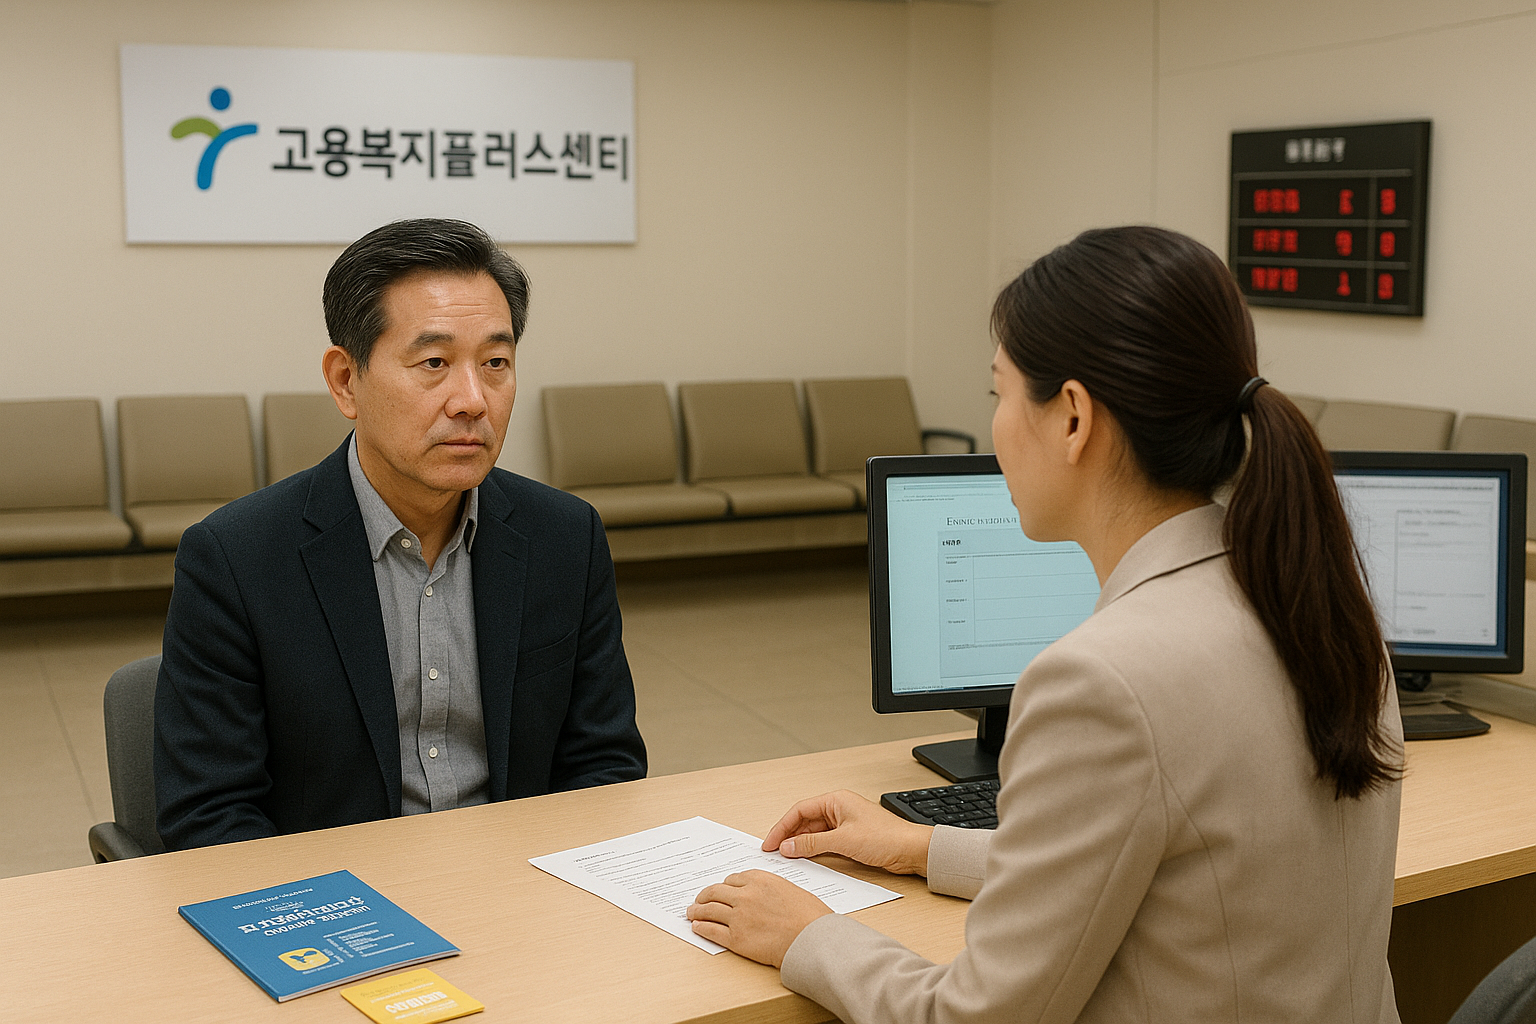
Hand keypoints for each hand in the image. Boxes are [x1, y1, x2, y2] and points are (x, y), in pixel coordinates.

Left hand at [687, 870, 831, 966]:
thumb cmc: (810, 916)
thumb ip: (771, 889)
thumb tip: (763, 896)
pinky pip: (711, 931)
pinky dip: (701, 928)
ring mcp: (738, 917)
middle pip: (715, 892)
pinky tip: (697, 927)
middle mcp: (745, 895)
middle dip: (704, 896)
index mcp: (760, 879)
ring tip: (691, 912)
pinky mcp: (735, 939)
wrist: (812, 939)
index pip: (732, 879)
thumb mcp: (791, 890)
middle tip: (699, 900)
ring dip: (697, 911)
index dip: (725, 886)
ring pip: (709, 910)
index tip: (721, 890)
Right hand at [762, 790, 932, 875]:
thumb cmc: (886, 837)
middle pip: (805, 821)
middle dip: (789, 836)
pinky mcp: (850, 837)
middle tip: (775, 852)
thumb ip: (813, 843)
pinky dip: (813, 850)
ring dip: (800, 844)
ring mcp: (844, 823)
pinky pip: (824, 842)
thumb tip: (789, 846)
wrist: (912, 850)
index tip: (771, 843)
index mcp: (836, 800)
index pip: (799, 810)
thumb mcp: (843, 841)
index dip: (782, 827)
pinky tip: (806, 859)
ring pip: (813, 832)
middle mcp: (839, 809)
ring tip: (787, 858)